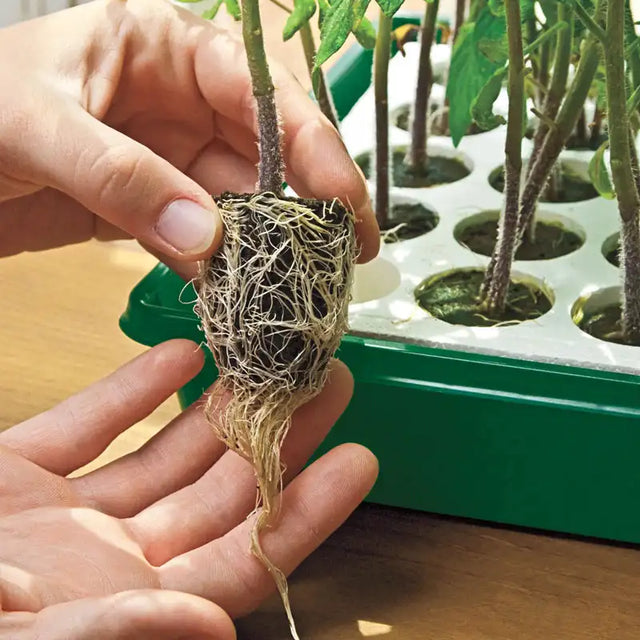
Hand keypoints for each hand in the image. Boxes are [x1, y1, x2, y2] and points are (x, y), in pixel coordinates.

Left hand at [0, 0, 377, 271]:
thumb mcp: (36, 125)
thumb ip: (121, 176)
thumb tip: (207, 236)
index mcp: (161, 48)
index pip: (255, 87)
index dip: (308, 139)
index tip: (340, 196)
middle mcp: (178, 101)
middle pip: (263, 149)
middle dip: (308, 199)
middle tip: (350, 250)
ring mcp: (168, 159)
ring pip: (237, 200)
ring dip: (270, 241)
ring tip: (308, 280)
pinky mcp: (151, 208)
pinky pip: (199, 236)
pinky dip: (220, 266)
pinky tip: (245, 291)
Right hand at [0, 340, 377, 637]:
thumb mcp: (19, 638)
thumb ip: (110, 635)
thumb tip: (207, 624)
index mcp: (126, 606)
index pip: (244, 556)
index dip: (306, 510)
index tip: (360, 456)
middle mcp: (107, 563)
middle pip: (220, 492)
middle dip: (279, 434)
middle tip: (329, 380)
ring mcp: (62, 518)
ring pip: (164, 452)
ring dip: (218, 405)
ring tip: (266, 358)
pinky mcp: (13, 476)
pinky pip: (87, 427)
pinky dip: (130, 390)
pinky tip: (174, 355)